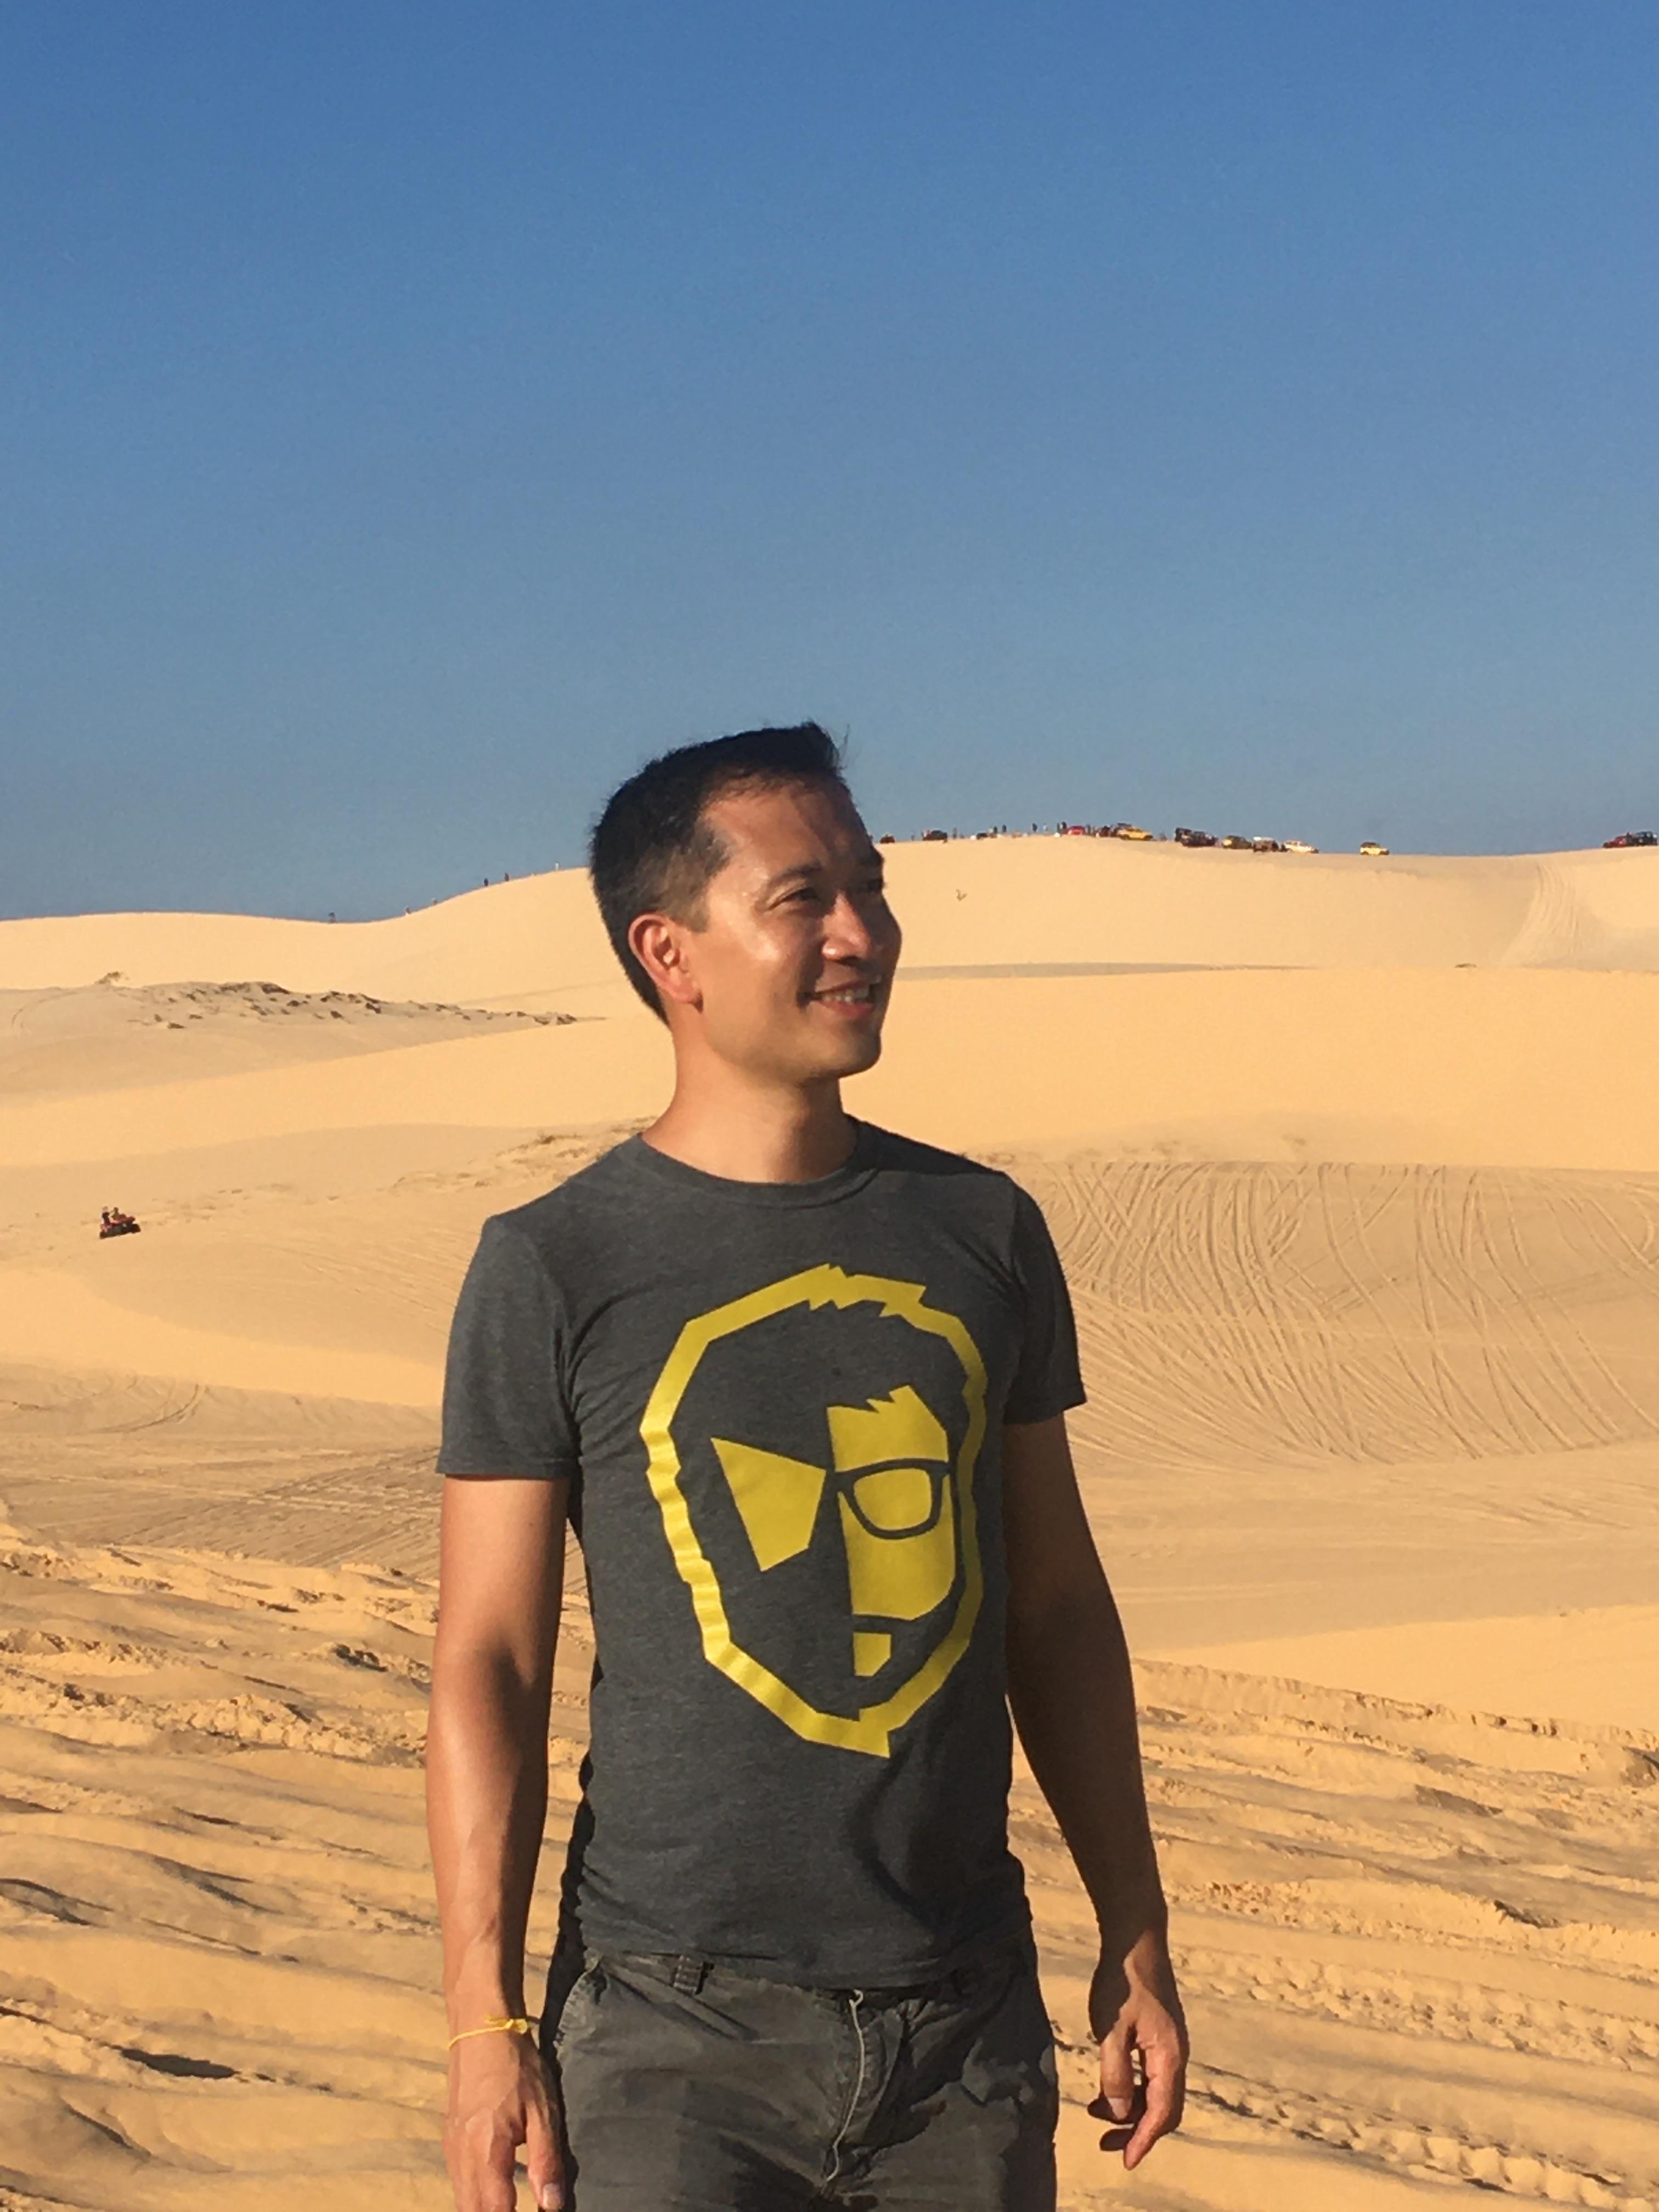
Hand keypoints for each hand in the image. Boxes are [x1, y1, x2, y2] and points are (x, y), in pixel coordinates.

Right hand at [443, 2027, 564, 2210]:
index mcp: (486, 2151)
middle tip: (518, 2211)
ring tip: (509, 2206)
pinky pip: (457, 2181)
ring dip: (482, 2210)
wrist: (482, 2027)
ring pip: (461, 2199)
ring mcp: (451, 2148)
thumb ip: (546, 2161)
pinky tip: (492, 2191)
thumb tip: (552, 2206)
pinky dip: (473, 2195)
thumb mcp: (542, 2111)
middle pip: (471, 2211)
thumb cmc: (516, 2065)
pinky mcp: (449, 2138)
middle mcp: (461, 2156)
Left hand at [1088, 1924, 1187, 2170]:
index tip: (1126, 2161)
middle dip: (1137, 2131)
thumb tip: (1120, 2111)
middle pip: (1164, 2109)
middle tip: (1105, 2143)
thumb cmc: (1121, 1981)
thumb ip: (1115, 2072)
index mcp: (1169, 2056)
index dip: (1143, 2140)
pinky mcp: (1161, 2034)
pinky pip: (1152, 2074)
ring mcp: (1170, 2044)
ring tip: (1096, 2113)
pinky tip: (1109, 2086)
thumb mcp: (1111, 2028)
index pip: (1162, 2112)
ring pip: (1157, 2092)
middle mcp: (1176, 2055)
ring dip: (1131, 2109)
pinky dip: (1133, 2088)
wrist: (1135, 1940)